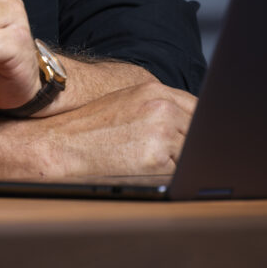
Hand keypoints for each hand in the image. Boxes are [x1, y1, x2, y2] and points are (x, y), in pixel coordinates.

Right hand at [45, 81, 196, 176]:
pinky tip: (150, 173)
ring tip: (157, 164)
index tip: (203, 136)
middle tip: (179, 156)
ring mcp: (161, 132)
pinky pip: (180, 173)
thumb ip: (158, 107)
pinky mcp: (156, 159)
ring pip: (194, 152)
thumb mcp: (127, 102)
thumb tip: (187, 122)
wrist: (63, 144)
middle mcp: (162, 107)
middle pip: (201, 129)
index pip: (198, 106)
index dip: (202, 125)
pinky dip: (171, 177)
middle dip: (196, 145)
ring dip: (183, 162)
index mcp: (155, 90)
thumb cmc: (90, 126)